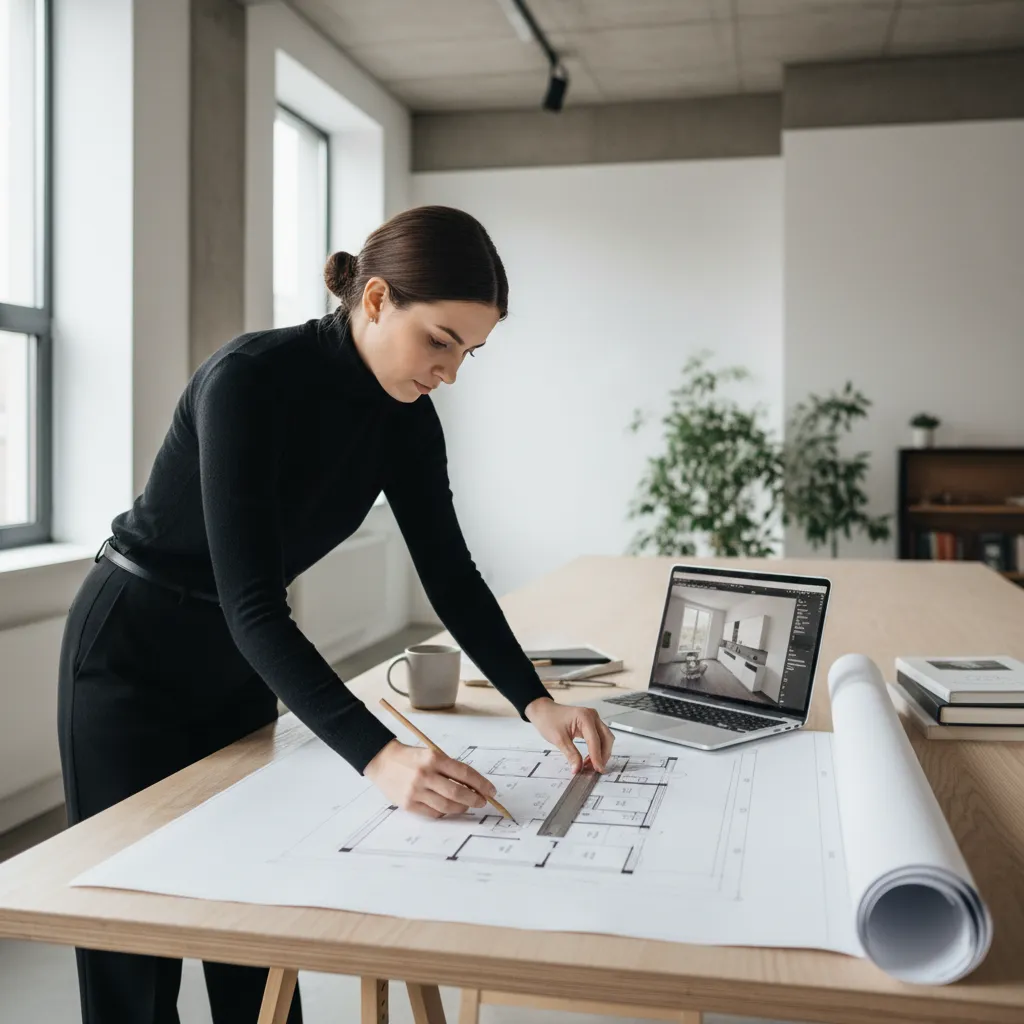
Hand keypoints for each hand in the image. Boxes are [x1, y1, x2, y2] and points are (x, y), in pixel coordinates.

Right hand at [363, 739, 496, 818]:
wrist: (382, 761)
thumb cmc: (410, 758)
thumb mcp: (430, 754)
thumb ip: (449, 768)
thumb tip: (472, 786)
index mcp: (433, 758)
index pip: (464, 772)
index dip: (481, 783)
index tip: (491, 790)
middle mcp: (425, 774)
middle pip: (457, 792)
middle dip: (474, 799)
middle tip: (482, 801)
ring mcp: (416, 791)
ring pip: (447, 805)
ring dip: (462, 807)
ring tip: (467, 806)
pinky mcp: (408, 804)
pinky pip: (433, 812)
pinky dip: (445, 812)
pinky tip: (449, 808)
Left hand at [525, 697, 614, 773]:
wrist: (543, 711)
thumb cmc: (548, 721)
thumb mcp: (559, 739)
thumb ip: (571, 755)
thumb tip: (578, 769)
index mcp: (585, 717)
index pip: (595, 740)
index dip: (597, 757)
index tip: (598, 770)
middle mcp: (592, 716)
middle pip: (606, 738)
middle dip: (603, 755)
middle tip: (597, 770)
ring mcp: (593, 718)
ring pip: (605, 738)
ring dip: (601, 752)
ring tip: (591, 765)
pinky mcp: (591, 723)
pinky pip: (599, 737)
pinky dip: (597, 748)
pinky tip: (590, 758)